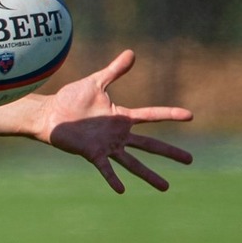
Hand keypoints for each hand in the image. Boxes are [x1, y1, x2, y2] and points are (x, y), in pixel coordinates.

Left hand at [36, 49, 192, 192]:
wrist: (51, 113)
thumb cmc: (71, 98)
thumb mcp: (96, 82)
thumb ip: (114, 70)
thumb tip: (132, 53)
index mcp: (121, 117)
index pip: (151, 115)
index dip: (170, 114)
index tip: (190, 115)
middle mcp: (118, 135)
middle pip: (150, 145)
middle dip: (170, 152)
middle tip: (190, 160)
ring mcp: (107, 146)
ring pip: (133, 163)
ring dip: (149, 175)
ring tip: (166, 188)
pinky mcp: (92, 154)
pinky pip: (105, 168)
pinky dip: (113, 179)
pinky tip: (122, 190)